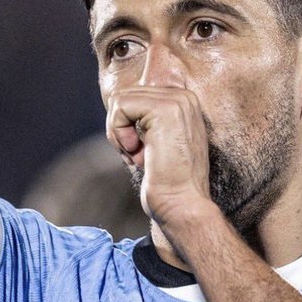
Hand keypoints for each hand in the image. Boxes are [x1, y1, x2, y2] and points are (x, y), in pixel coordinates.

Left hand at [106, 85, 213, 229]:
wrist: (183, 204)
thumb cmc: (167, 184)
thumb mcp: (156, 144)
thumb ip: (144, 122)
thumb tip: (117, 106)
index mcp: (183, 104)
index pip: (135, 98)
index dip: (126, 126)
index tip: (141, 153)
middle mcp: (184, 97)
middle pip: (125, 96)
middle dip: (120, 129)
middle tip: (136, 156)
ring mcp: (177, 101)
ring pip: (120, 100)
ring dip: (118, 133)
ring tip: (137, 156)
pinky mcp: (165, 109)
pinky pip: (120, 106)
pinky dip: (119, 134)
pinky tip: (137, 154)